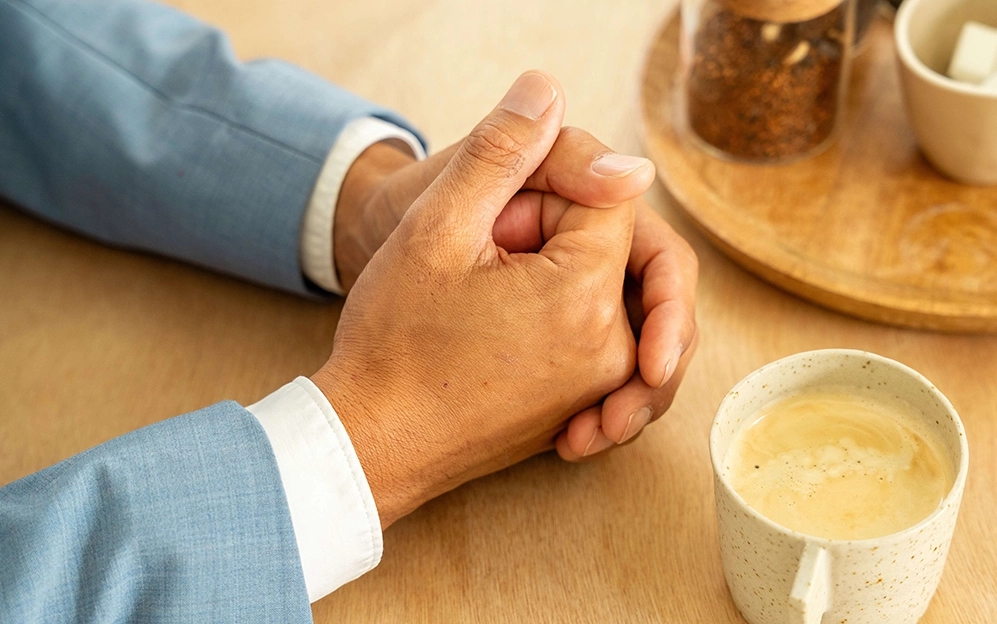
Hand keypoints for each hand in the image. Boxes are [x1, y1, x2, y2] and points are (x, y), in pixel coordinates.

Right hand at [312, 72, 638, 527]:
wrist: (375, 439)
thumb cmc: (396, 340)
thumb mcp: (437, 227)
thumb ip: (501, 150)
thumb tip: (549, 92)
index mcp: (584, 295)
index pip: (610, 196)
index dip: (546, 196)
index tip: (493, 230)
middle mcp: (613, 347)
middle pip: (622, 243)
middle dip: (557, 238)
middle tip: (490, 266)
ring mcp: (605, 385)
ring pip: (621, 290)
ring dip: (565, 278)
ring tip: (496, 302)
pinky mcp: (592, 407)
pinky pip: (620, 346)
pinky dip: (579, 323)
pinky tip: (523, 333)